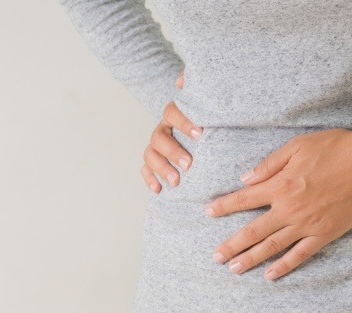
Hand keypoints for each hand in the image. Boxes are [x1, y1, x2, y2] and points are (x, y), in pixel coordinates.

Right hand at [140, 71, 202, 192]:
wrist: (202, 133)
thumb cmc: (206, 118)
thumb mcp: (206, 103)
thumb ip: (199, 90)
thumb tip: (181, 82)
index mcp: (174, 114)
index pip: (172, 113)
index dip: (183, 122)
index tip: (200, 134)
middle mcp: (162, 129)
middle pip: (159, 138)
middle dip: (173, 152)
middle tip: (189, 164)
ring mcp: (156, 147)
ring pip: (150, 155)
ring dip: (162, 168)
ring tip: (177, 182)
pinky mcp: (154, 162)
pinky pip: (145, 169)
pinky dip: (150, 179)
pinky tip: (158, 190)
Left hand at [204, 126, 351, 280]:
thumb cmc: (334, 148)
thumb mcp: (296, 146)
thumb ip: (268, 164)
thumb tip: (245, 179)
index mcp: (279, 185)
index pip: (243, 199)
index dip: (223, 206)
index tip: (207, 212)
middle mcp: (288, 209)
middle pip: (252, 231)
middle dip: (231, 245)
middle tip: (215, 257)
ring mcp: (306, 224)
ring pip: (272, 247)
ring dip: (250, 259)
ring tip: (233, 269)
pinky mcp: (324, 234)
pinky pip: (300, 255)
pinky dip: (284, 266)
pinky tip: (270, 275)